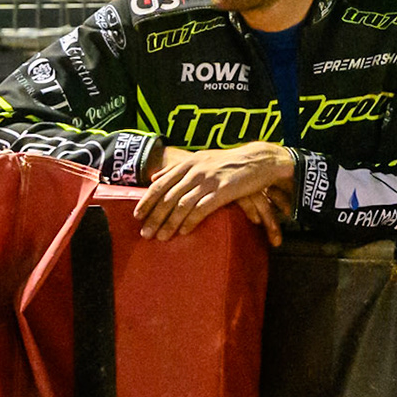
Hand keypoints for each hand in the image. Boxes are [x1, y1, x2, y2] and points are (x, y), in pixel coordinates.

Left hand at [134, 142, 296, 241]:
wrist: (259, 159)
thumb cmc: (230, 161)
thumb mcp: (201, 159)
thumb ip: (177, 168)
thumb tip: (154, 176)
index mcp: (188, 163)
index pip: (160, 184)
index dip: (147, 201)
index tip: (137, 216)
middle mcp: (195, 171)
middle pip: (168, 197)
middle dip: (154, 217)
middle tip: (145, 234)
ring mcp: (209, 180)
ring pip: (182, 205)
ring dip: (169, 223)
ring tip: (161, 237)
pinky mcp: (224, 190)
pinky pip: (202, 208)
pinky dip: (191, 221)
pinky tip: (184, 232)